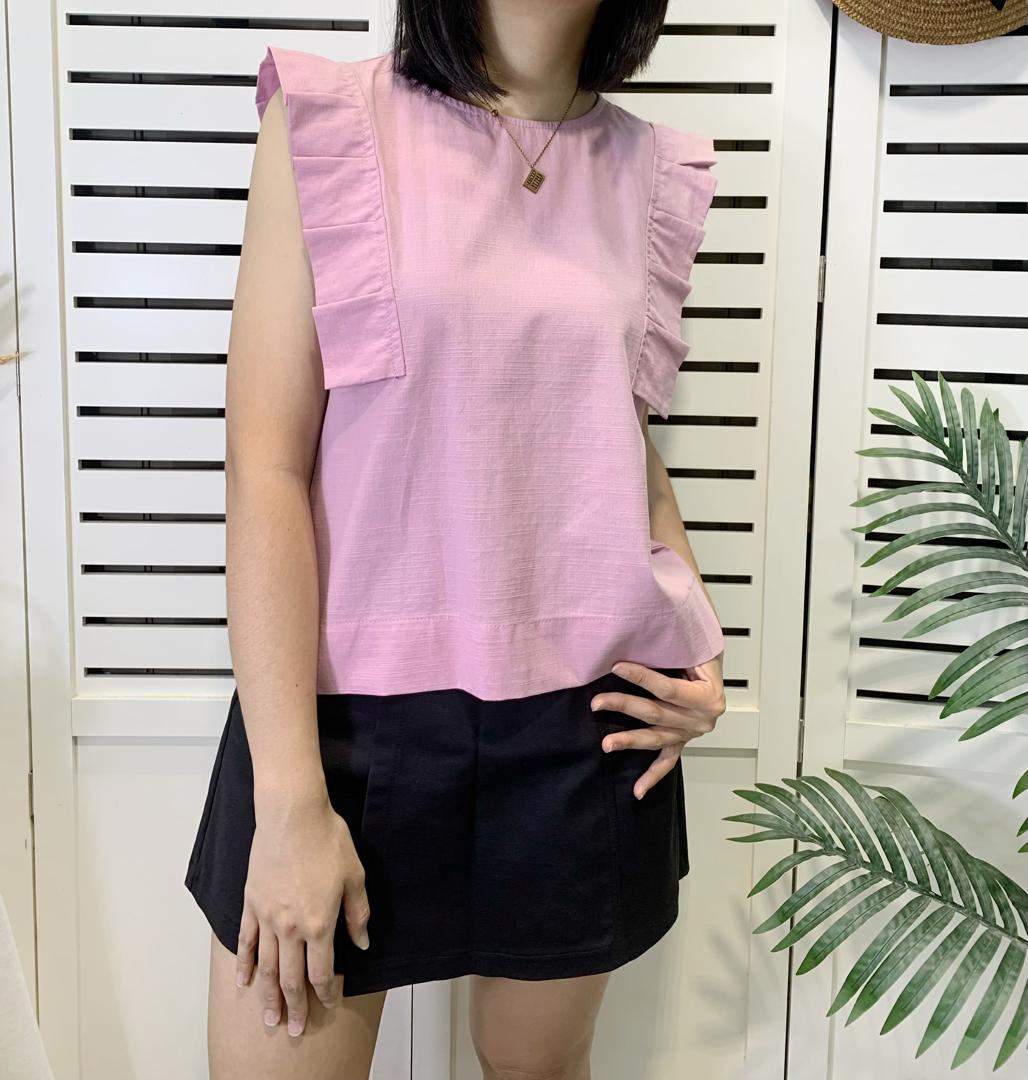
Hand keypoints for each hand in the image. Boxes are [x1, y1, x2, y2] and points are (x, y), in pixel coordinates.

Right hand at [235, 791, 368, 1035]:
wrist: (292, 815)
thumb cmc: (327, 840)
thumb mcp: (355, 876)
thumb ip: (358, 914)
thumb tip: (362, 943)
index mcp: (320, 923)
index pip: (321, 971)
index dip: (326, 992)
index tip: (328, 1004)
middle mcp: (290, 927)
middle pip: (292, 978)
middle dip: (295, 1006)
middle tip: (292, 1029)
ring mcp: (267, 917)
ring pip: (267, 967)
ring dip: (268, 996)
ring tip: (269, 1018)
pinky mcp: (251, 903)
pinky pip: (246, 942)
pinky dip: (245, 965)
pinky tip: (244, 982)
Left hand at [591, 656, 725, 799]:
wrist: (713, 667)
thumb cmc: (702, 654)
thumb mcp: (698, 647)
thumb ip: (678, 648)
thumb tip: (647, 637)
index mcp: (708, 697)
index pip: (668, 689)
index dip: (641, 678)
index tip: (617, 666)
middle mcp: (701, 719)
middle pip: (656, 713)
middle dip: (624, 706)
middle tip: (597, 702)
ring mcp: (691, 734)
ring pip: (655, 739)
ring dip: (630, 741)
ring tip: (606, 743)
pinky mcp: (682, 742)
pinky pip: (666, 761)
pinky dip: (652, 777)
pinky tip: (637, 791)